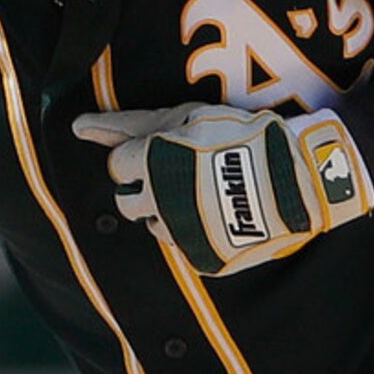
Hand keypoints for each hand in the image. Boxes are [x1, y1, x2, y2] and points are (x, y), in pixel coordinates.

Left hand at [73, 103, 373, 276]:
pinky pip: (184, 246)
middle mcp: (157, 202)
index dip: (140, 156)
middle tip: (179, 174)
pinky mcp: (202, 258)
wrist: (296, 178)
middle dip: (144, 188)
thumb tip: (78, 127)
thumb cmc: (239, 136)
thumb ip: (129, 124)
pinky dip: (195, 231)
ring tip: (204, 193)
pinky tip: (219, 213)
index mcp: (150, 163)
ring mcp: (180, 233)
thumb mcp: (187, 116)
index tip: (166, 151)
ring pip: (154, 226)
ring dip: (168, 210)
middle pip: (126, 202)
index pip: (117, 166)